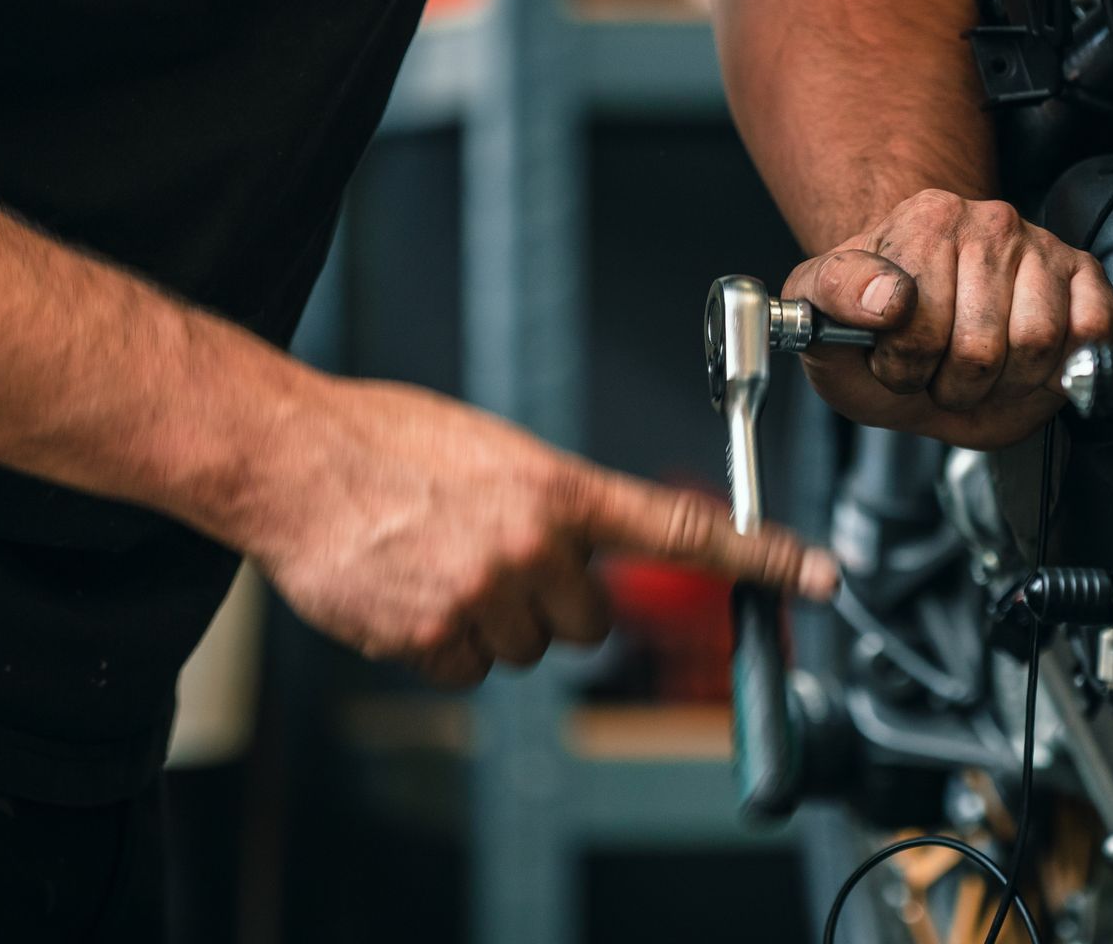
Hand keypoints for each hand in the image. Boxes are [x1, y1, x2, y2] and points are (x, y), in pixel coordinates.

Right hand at [229, 378, 835, 686]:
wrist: (291, 458)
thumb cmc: (389, 441)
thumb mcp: (496, 450)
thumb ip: (554, 502)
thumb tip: (584, 550)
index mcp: (561, 487)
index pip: (685, 531)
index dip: (761, 560)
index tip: (820, 579)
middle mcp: (536, 545)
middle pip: (592, 621)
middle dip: (557, 603)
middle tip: (500, 560)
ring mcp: (484, 595)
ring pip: (530, 650)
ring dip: (496, 624)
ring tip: (439, 564)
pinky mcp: (432, 639)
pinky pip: (468, 671)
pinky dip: (444, 646)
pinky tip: (408, 593)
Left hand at [781, 190, 1112, 447]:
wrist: (919, 334)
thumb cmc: (877, 330)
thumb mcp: (822, 318)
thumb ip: (831, 297)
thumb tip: (885, 298)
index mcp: (924, 222)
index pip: (918, 320)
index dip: (904, 366)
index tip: (894, 364)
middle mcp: (988, 223)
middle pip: (981, 346)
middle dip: (954, 385)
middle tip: (939, 376)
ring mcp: (1040, 247)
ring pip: (1038, 344)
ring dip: (1005, 384)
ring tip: (980, 374)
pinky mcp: (1083, 276)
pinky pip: (1092, 329)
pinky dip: (1062, 366)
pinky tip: (1029, 365)